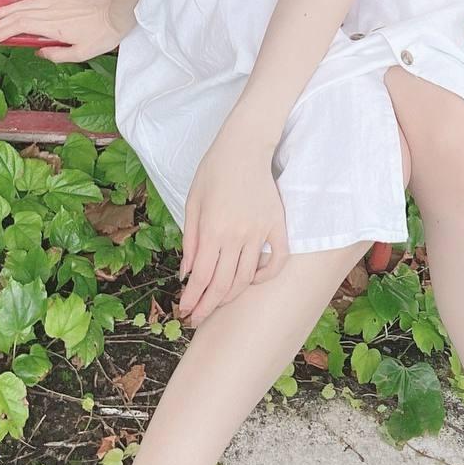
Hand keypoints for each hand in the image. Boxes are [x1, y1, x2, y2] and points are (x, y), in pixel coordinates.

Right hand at [0, 0, 127, 61]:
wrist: (120, 11)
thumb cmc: (104, 35)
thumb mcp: (82, 53)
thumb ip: (57, 54)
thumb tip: (39, 52)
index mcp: (54, 26)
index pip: (21, 27)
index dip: (3, 33)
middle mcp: (52, 10)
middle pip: (18, 14)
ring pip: (26, 2)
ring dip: (7, 8)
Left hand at [177, 122, 288, 325]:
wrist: (245, 146)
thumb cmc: (214, 170)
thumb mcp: (192, 202)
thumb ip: (190, 240)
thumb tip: (187, 272)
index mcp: (212, 230)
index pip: (202, 278)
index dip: (193, 300)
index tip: (186, 311)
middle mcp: (236, 236)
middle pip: (223, 285)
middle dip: (208, 306)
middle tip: (198, 317)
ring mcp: (259, 232)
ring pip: (247, 278)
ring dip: (231, 296)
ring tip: (219, 302)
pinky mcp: (277, 225)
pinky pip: (277, 260)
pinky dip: (266, 277)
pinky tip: (252, 280)